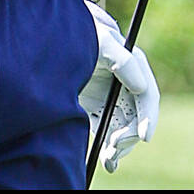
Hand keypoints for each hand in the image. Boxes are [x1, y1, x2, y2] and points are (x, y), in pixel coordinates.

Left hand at [79, 0, 159, 172]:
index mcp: (130, 63)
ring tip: (109, 159)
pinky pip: (108, 128)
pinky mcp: (95, 104)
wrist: (45, 35)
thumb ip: (122, 60)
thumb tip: (142, 87)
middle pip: (137, 114)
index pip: (146, 93)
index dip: (148, 115)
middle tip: (114, 149)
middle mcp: (123, 81)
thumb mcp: (100, 42)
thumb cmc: (77, 34)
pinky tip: (106, 159)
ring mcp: (109, 93)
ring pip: (123, 125)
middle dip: (129, 134)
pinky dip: (108, 144)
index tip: (143, 136)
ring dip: (120, 144)